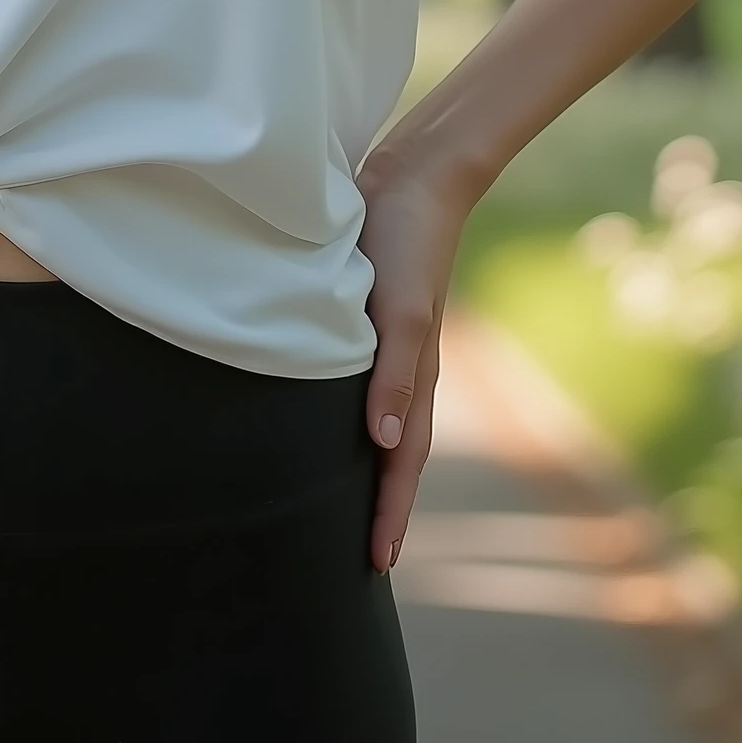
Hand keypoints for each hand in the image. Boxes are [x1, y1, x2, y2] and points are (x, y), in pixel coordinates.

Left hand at [357, 142, 473, 573]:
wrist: (412, 178)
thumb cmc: (405, 243)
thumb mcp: (398, 309)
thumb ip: (392, 373)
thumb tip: (383, 442)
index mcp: (415, 376)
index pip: (403, 462)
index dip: (390, 512)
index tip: (378, 564)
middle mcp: (404, 371)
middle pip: (396, 455)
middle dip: (382, 506)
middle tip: (364, 560)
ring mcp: (388, 349)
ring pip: (379, 426)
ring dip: (367, 470)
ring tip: (343, 509)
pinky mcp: (368, 323)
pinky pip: (359, 389)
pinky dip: (351, 422)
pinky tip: (326, 428)